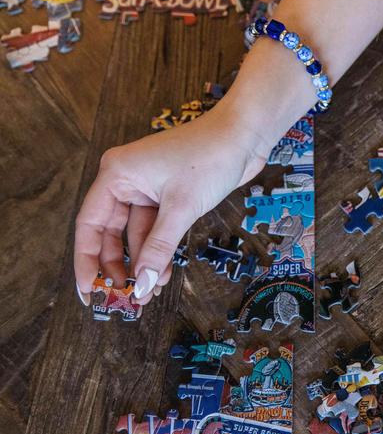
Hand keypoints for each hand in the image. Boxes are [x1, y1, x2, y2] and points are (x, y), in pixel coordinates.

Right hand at [74, 104, 269, 305]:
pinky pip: (157, 229)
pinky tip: (165, 273)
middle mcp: (126, 180)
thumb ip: (160, 247)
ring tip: (152, 290)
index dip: (86, 260)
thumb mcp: (182, 207)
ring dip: (144, 262)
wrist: (244, 136)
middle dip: (119, 266)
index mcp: (116, 174)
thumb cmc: (210, 157)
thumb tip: (143, 283)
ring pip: (137, 234)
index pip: (89, 224)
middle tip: (125, 297)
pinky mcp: (170, 195)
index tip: (88, 290)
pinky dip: (160, 250)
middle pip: (111, 233)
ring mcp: (148, 188)